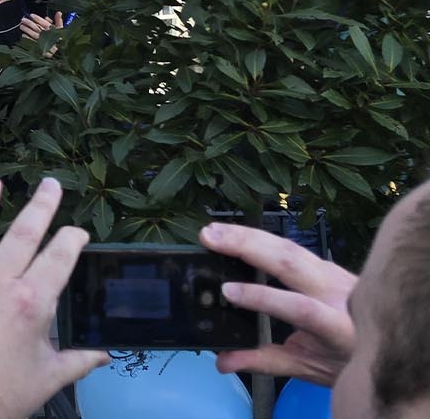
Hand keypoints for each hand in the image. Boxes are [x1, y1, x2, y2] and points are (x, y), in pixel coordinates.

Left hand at [0, 175, 107, 418]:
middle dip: (41, 207)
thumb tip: (102, 354)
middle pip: (23, 235)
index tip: (78, 232)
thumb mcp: (50, 377)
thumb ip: (79, 360)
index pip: (59, 259)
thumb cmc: (1, 396)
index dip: (72, 241)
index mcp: (32, 304)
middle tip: (51, 185)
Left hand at [20, 12, 64, 55]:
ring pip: (35, 35)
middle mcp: (50, 37)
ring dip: (27, 30)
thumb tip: (58, 12)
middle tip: (23, 20)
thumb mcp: (62, 31)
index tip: (31, 15)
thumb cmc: (61, 41)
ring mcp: (45, 44)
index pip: (45, 24)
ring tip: (21, 26)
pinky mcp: (41, 50)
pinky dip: (28, 39)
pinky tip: (23, 35)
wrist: (62, 55)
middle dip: (30, 23)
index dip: (38, 19)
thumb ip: (59, 21)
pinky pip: (34, 44)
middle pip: (38, 29)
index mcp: (55, 32)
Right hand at [199, 222, 356, 384]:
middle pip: (292, 262)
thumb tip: (222, 362)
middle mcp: (338, 293)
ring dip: (249, 235)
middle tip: (209, 237)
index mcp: (337, 327)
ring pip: (290, 247)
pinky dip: (261, 238)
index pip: (300, 308)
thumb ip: (265, 362)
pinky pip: (291, 247)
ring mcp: (333, 273)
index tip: (228, 291)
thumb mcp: (308, 367)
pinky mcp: (325, 264)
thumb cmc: (346, 359)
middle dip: (248, 246)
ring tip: (213, 231)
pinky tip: (236, 233)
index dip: (263, 298)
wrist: (388, 339)